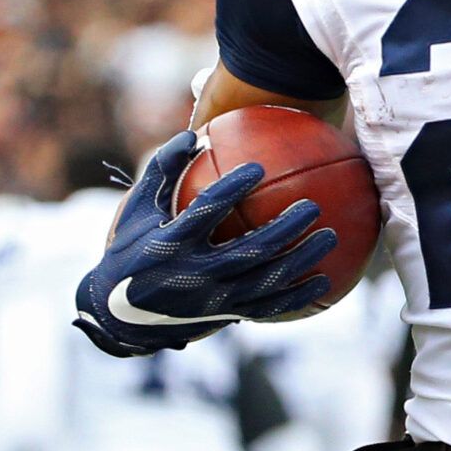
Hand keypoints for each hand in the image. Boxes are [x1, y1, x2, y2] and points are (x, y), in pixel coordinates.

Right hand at [73, 130, 336, 357]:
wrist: (120, 315)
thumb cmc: (133, 248)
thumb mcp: (138, 209)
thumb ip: (162, 170)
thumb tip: (192, 134)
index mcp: (170, 244)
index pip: (206, 212)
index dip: (231, 189)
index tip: (258, 167)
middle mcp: (193, 275)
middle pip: (249, 251)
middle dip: (284, 229)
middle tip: (312, 206)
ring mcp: (211, 300)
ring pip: (265, 281)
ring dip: (301, 260)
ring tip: (330, 236)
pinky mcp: (224, 316)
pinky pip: (267, 308)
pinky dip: (297, 296)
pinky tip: (325, 282)